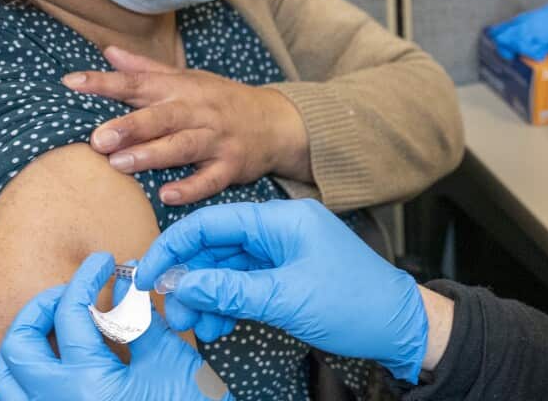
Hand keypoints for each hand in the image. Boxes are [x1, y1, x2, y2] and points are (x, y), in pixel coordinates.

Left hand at [0, 252, 229, 400]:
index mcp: (85, 387)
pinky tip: (61, 361)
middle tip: (72, 292)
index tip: (105, 262)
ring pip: (8, 381)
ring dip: (26, 344)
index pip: (69, 314)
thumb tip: (127, 280)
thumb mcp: (170, 360)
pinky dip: (31, 375)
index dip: (87, 277)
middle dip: (41, 308)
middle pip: (18, 347)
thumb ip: (140, 318)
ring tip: (58, 323)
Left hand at [63, 46, 311, 205]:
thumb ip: (147, 69)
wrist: (276, 122)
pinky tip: (168, 195)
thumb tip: (108, 52)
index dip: (105, 82)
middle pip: (161, 117)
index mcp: (182, 88)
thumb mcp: (188, 78)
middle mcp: (198, 111)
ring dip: (151, 155)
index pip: (139, 82)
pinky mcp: (231, 166)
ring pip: (182, 146)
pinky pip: (210, 178)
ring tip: (118, 164)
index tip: (71, 83)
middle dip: (129, 125)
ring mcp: (216, 139)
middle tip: (97, 138)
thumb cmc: (222, 101)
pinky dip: (191, 187)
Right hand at [135, 200, 429, 382]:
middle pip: (216, 248)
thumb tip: (182, 285)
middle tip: (172, 313)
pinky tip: (217, 325)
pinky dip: (227, 305)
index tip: (148, 274)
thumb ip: (230, 290)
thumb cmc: (356, 303)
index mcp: (283, 220)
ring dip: (206, 298)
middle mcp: (280, 232)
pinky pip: (244, 287)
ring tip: (195, 326)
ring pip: (227, 271)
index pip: (213, 222)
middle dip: (189, 280)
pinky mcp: (286, 279)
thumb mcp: (286, 298)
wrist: (400, 327)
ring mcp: (283, 256)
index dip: (175, 246)